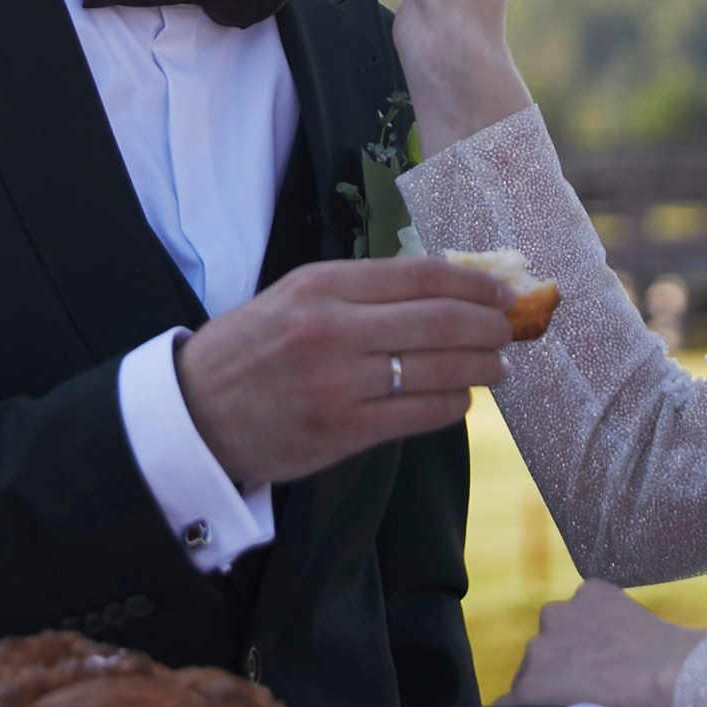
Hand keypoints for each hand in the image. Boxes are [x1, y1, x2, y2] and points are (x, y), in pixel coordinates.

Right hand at [175, 256, 515, 490]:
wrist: (197, 413)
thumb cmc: (253, 349)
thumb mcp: (296, 296)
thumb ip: (363, 291)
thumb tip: (445, 288)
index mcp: (322, 286)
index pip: (421, 275)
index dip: (473, 282)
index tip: (500, 290)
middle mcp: (332, 330)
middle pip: (440, 320)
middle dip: (488, 324)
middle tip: (509, 329)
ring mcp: (339, 383)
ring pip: (437, 369)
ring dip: (481, 367)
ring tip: (497, 365)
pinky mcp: (343, 431)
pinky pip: (419, 414)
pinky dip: (452, 404)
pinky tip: (461, 399)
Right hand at [509, 577, 694, 706]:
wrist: (679, 678)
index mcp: (529, 688)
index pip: (511, 703)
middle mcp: (535, 647)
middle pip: (537, 663)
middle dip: (557, 673)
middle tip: (593, 686)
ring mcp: (563, 613)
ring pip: (559, 629)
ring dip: (574, 640)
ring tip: (611, 655)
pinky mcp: (591, 591)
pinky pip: (587, 603)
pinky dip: (599, 614)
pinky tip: (624, 630)